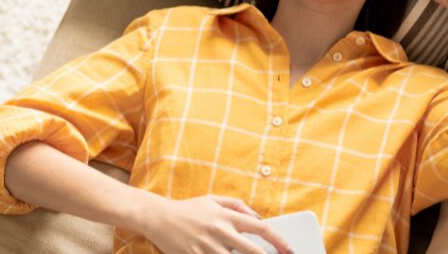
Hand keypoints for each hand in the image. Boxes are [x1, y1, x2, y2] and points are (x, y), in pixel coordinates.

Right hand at [139, 194, 293, 253]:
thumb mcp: (212, 199)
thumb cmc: (188, 209)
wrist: (158, 217)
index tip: (289, 249)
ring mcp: (208, 247)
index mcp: (227, 216)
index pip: (261, 228)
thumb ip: (237, 206)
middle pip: (253, 251)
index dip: (279, 240)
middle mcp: (220, 231)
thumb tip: (258, 218)